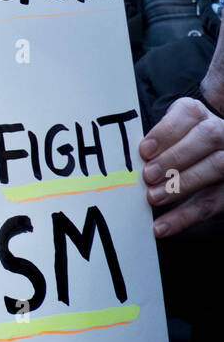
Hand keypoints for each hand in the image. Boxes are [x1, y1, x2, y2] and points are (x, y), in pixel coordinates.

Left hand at [141, 97, 223, 236]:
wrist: (199, 165)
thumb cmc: (170, 150)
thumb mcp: (163, 139)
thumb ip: (152, 142)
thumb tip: (126, 156)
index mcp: (198, 116)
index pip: (188, 114)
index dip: (166, 131)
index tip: (144, 150)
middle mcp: (221, 132)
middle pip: (207, 138)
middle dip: (174, 157)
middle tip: (147, 176)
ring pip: (216, 167)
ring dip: (181, 185)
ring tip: (152, 198)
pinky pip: (213, 203)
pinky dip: (184, 217)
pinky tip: (161, 227)